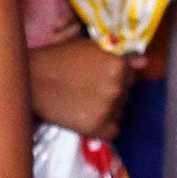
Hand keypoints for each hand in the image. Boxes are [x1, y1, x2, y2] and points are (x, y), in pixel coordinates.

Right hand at [28, 27, 143, 139]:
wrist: (32, 80)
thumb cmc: (58, 57)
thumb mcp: (88, 47)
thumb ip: (117, 55)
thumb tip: (144, 62)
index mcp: (117, 65)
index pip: (131, 74)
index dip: (117, 73)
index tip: (101, 75)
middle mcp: (117, 88)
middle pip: (126, 93)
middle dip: (113, 90)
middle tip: (91, 87)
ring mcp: (107, 109)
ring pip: (120, 111)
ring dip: (109, 108)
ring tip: (86, 101)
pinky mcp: (96, 128)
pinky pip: (113, 130)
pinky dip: (104, 126)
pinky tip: (88, 116)